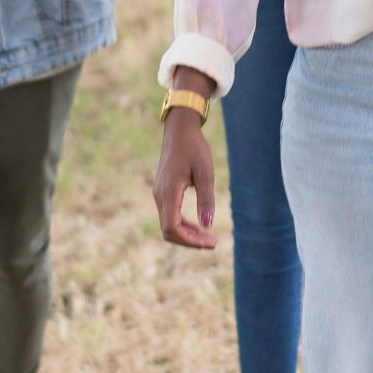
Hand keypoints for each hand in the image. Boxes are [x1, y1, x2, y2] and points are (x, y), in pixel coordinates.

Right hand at [153, 96, 217, 249]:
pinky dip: (183, 224)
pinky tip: (197, 225)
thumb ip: (206, 199)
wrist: (179, 130)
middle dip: (189, 240)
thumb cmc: (194, 148)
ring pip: (168, 224)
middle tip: (212, 242)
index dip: (189, 240)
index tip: (209, 242)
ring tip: (207, 237)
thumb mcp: (205, 173)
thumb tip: (208, 224)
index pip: (172, 228)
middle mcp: (160, 195)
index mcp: (168, 192)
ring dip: (187, 234)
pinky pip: (169, 215)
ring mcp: (159, 194)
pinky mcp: (163, 191)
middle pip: (169, 230)